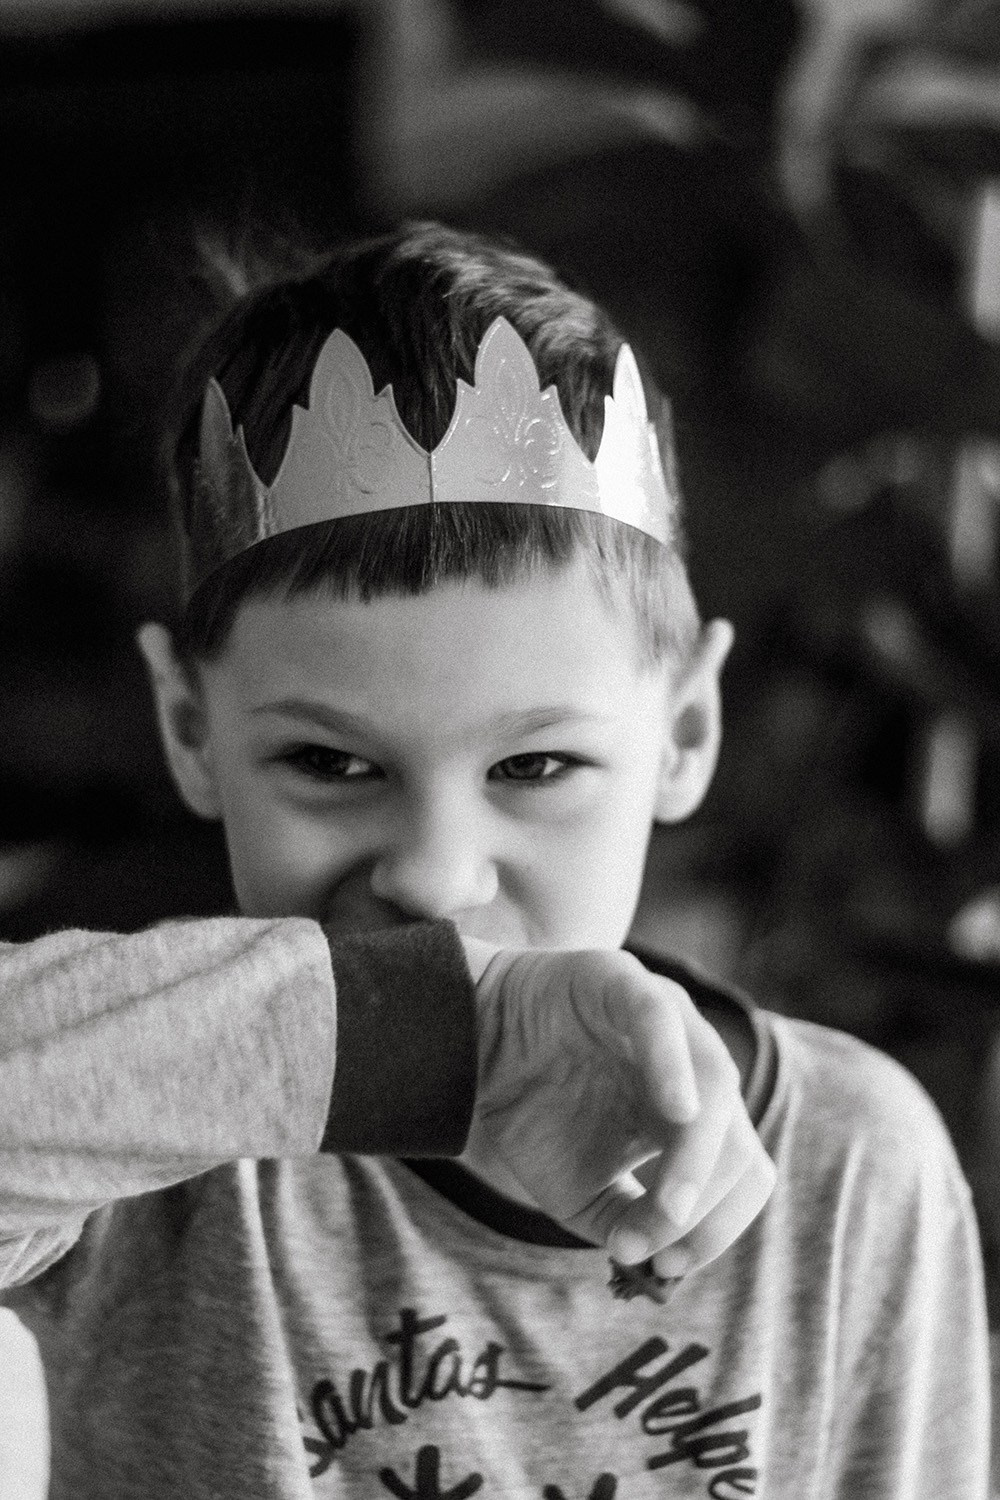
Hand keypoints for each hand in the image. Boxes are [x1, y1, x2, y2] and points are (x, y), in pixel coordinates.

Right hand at [463, 942, 774, 1268]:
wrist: (472, 1046)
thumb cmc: (534, 1113)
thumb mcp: (580, 1192)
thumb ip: (624, 1224)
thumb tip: (658, 1260)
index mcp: (693, 1118)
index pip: (743, 1176)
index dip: (719, 1229)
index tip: (669, 1268)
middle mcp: (693, 1067)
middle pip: (739, 1142)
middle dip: (705, 1206)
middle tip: (657, 1242)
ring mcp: (666, 1019)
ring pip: (717, 1086)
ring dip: (699, 1158)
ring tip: (670, 1207)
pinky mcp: (623, 981)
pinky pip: (660, 1020)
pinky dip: (674, 1066)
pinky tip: (676, 1112)